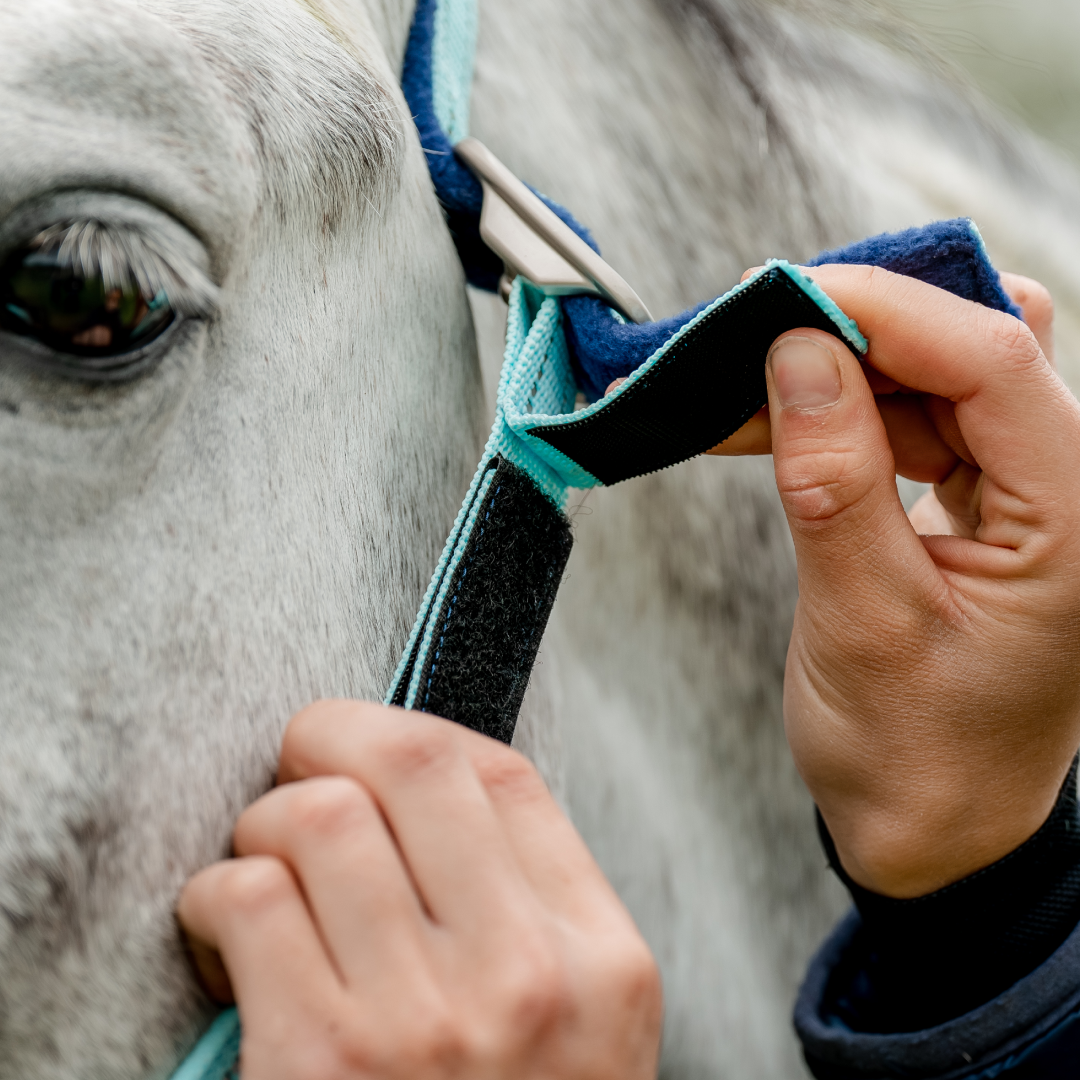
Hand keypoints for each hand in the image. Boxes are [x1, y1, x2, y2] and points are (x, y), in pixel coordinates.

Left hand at [177, 701, 661, 1079]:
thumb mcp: (575, 1030)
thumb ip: (524, 912)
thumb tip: (410, 791)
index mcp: (603, 961)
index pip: (502, 777)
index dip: (412, 733)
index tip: (362, 743)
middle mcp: (527, 979)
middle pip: (411, 766)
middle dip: (329, 735)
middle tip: (298, 762)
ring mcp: (425, 1025)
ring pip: (318, 817)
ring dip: (264, 823)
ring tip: (261, 864)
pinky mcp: (322, 1069)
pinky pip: (250, 899)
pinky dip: (216, 896)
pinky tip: (224, 929)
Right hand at [753, 265, 1079, 897]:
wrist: (930, 823)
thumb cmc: (914, 752)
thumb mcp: (864, 623)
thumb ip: (836, 482)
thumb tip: (798, 353)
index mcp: (1073, 518)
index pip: (996, 358)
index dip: (887, 309)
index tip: (782, 296)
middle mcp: (1062, 486)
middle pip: (972, 344)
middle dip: (856, 328)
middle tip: (751, 339)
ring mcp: (1018, 491)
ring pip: (929, 375)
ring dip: (830, 371)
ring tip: (733, 392)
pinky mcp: (970, 501)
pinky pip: (905, 421)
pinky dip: (831, 412)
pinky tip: (765, 423)